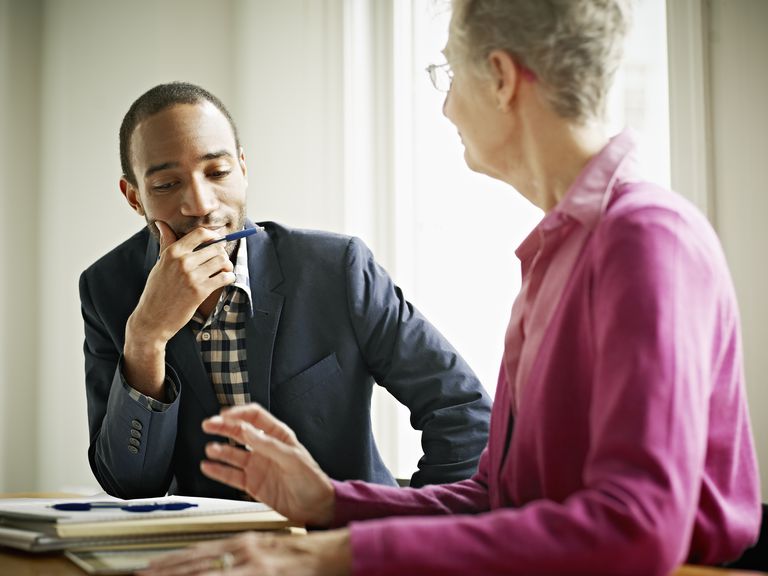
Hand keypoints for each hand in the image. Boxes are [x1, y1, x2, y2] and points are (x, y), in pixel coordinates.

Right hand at [123, 222, 235, 397]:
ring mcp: (192, 276)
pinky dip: (229, 278)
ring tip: (223, 271)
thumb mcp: (159, 265)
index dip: (213, 235)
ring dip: (227, 266)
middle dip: (221, 254)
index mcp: (173, 252)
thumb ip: (167, 244)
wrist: (152, 319)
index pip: (200, 233)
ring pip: (222, 262)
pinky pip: (225, 277)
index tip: (216, 240)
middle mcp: (183, 261)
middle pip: (215, 248)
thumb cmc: (156, 291)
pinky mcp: (200, 291)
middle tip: (219, 262)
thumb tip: (161, 223)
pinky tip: (224, 280)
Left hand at [138, 529, 350, 575]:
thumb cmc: (303, 556)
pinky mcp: (263, 573)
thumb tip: (217, 570)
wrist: (332, 552)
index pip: (198, 553)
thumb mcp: (266, 554)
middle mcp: (243, 550)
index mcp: (243, 543)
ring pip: (206, 570)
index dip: (171, 562)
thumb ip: (241, 562)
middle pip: (195, 562)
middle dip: (165, 571)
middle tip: (140, 574)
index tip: (149, 568)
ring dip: (178, 574)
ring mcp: (251, 563)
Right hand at [201, 404, 335, 526]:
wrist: (316, 508)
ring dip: (220, 450)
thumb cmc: (311, 480)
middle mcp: (265, 448)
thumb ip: (267, 444)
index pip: (255, 417)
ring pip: (233, 453)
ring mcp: (257, 465)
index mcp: (278, 436)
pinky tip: (208, 467)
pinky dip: (218, 471)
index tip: (224, 415)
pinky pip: (231, 475)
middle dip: (223, 427)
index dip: (239, 413)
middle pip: (240, 432)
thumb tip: (246, 430)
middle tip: (208, 424)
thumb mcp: (292, 458)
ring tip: (210, 449)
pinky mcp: (252, 483)